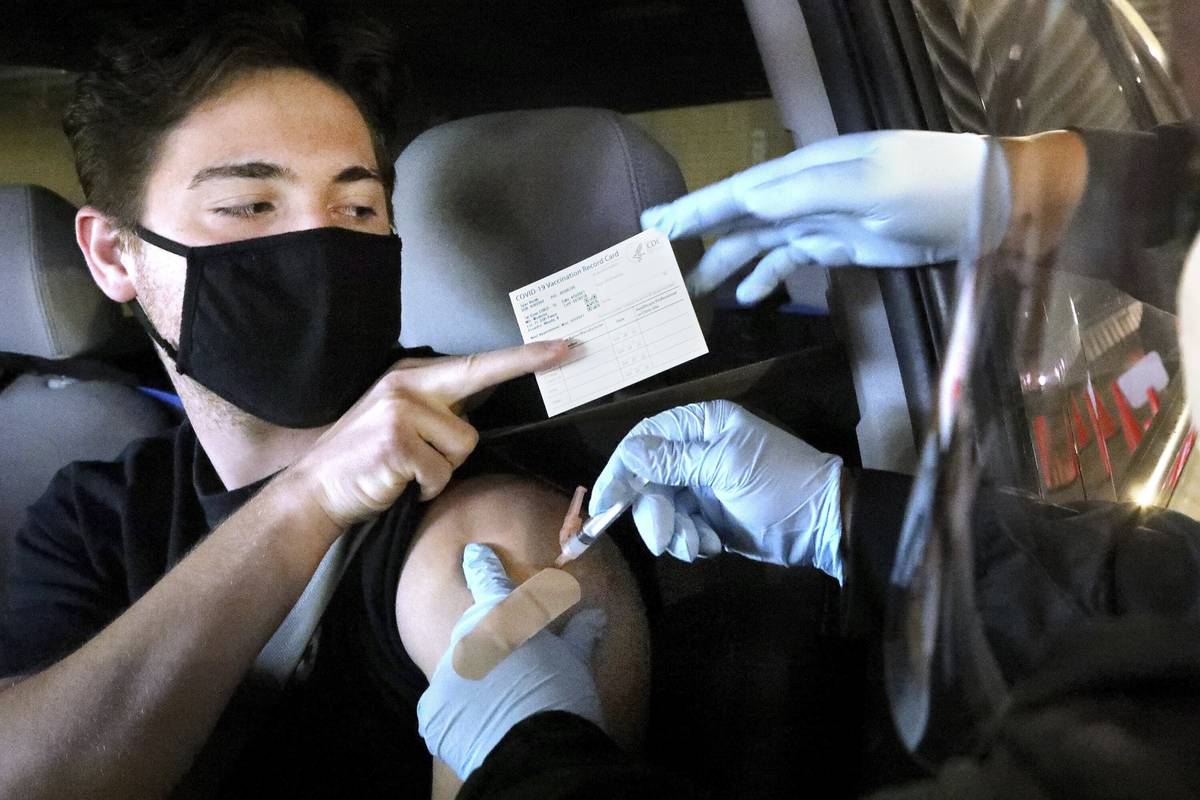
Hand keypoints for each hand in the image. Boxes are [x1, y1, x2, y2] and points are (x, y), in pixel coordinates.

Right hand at [294, 341, 566, 526]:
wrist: (315, 490)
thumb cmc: (366, 461)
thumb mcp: (400, 419)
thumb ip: (438, 407)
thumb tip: (481, 402)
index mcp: (411, 376)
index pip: (478, 364)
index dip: (524, 357)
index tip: (564, 347)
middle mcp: (407, 384)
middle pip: (476, 396)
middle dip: (495, 400)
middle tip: (551, 363)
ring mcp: (400, 412)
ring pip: (464, 446)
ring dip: (442, 470)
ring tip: (407, 471)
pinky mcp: (397, 443)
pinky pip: (441, 473)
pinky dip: (426, 488)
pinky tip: (400, 484)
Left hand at [418, 543, 606, 779]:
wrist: (534, 748)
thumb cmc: (560, 694)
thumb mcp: (576, 663)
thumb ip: (580, 637)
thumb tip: (595, 616)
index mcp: (502, 617)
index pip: (487, 579)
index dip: (481, 565)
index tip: (472, 554)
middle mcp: (466, 638)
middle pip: (473, 631)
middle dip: (487, 640)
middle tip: (511, 663)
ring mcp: (444, 674)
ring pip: (458, 669)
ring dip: (474, 677)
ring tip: (499, 700)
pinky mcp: (432, 711)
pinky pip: (443, 706)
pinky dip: (458, 712)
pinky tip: (477, 724)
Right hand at [592, 400, 843, 579]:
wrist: (823, 524)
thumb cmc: (779, 483)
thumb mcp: (725, 467)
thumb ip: (674, 461)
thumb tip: (629, 452)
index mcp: (702, 426)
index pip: (646, 439)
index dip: (621, 469)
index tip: (604, 501)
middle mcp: (696, 451)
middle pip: (648, 480)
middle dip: (653, 512)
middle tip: (663, 538)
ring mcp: (701, 485)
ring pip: (661, 509)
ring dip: (675, 532)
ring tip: (701, 543)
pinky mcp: (708, 516)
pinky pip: (680, 529)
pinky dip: (691, 541)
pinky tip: (714, 545)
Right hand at [640, 130, 1010, 303]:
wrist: (990, 206)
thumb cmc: (927, 187)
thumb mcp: (864, 184)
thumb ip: (800, 192)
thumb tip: (742, 202)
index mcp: (805, 171)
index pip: (738, 192)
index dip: (695, 209)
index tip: (654, 227)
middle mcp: (805, 193)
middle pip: (740, 217)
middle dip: (697, 235)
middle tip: (654, 257)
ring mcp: (823, 220)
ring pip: (760, 243)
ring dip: (726, 264)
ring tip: (693, 292)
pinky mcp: (842, 245)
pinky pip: (792, 261)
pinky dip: (767, 276)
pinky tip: (746, 295)